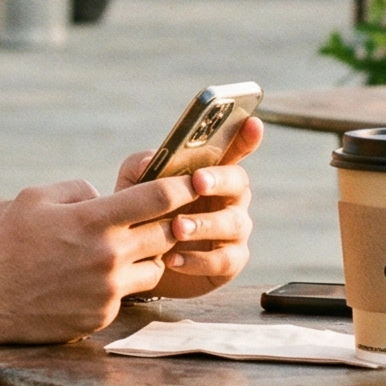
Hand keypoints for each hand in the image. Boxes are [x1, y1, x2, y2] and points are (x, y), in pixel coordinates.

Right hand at [0, 168, 219, 344]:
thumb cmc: (8, 243)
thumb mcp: (37, 198)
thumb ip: (79, 190)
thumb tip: (105, 196)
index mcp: (95, 220)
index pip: (160, 198)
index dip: (183, 187)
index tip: (195, 182)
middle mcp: (110, 255)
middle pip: (169, 233)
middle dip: (172, 223)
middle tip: (168, 216)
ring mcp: (109, 289)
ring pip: (156, 268)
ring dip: (150, 256)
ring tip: (127, 249)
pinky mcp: (103, 314)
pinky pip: (129, 294)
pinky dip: (122, 283)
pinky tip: (97, 278)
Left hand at [113, 116, 262, 298]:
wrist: (136, 263)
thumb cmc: (142, 215)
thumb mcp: (132, 188)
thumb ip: (138, 167)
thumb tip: (150, 161)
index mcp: (211, 173)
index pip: (235, 150)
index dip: (247, 136)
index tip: (253, 122)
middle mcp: (230, 199)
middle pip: (239, 182)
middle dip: (219, 179)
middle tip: (197, 181)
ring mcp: (234, 231)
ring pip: (234, 223)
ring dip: (205, 223)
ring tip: (176, 228)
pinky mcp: (230, 262)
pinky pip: (224, 260)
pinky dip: (198, 260)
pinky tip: (173, 260)